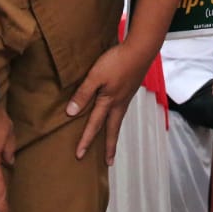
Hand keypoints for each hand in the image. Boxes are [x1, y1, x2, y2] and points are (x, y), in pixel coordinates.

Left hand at [67, 43, 144, 164]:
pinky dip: (118, 117)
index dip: (86, 140)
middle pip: (113, 129)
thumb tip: (71, 112)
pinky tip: (117, 111)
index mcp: (110, 102)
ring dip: (114, 132)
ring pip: (119, 119)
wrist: (141, 49)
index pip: (95, 125)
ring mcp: (127, 96)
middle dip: (110, 147)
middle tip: (109, 162)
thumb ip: (84, 93)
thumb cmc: (118, 61)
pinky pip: (123, 108)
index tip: (79, 155)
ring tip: (112, 140)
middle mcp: (120, 103)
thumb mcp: (96, 76)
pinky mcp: (131, 88)